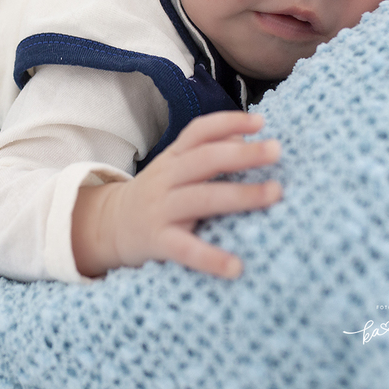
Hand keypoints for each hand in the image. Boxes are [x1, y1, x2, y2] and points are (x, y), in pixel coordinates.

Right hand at [71, 110, 281, 278]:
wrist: (110, 227)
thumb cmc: (158, 195)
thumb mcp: (176, 167)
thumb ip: (207, 151)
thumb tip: (246, 135)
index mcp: (173, 158)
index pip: (198, 132)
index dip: (228, 122)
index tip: (261, 121)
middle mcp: (166, 179)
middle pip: (204, 160)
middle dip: (243, 154)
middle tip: (277, 150)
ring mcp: (161, 209)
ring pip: (202, 198)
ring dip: (241, 194)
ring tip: (275, 193)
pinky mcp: (159, 242)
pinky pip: (186, 249)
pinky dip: (211, 259)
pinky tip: (237, 267)